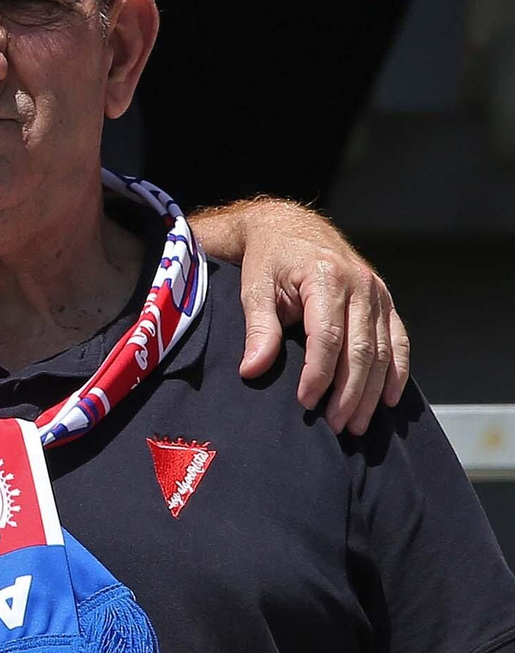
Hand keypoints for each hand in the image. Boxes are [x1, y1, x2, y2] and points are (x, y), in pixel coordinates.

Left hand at [197, 199, 409, 434]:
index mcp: (326, 277)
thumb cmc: (268, 259)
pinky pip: (399, 340)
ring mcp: (377, 292)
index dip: (318, 375)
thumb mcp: (254, 287)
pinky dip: (398, 372)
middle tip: (334, 425)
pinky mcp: (385, 300)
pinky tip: (389, 399)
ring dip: (372, 392)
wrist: (288, 227)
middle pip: (361, 350)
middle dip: (349, 393)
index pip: (327, 337)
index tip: (306, 403)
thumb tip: (252, 370)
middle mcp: (359, 284)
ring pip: (384, 351)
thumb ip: (258, 328)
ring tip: (356, 424)